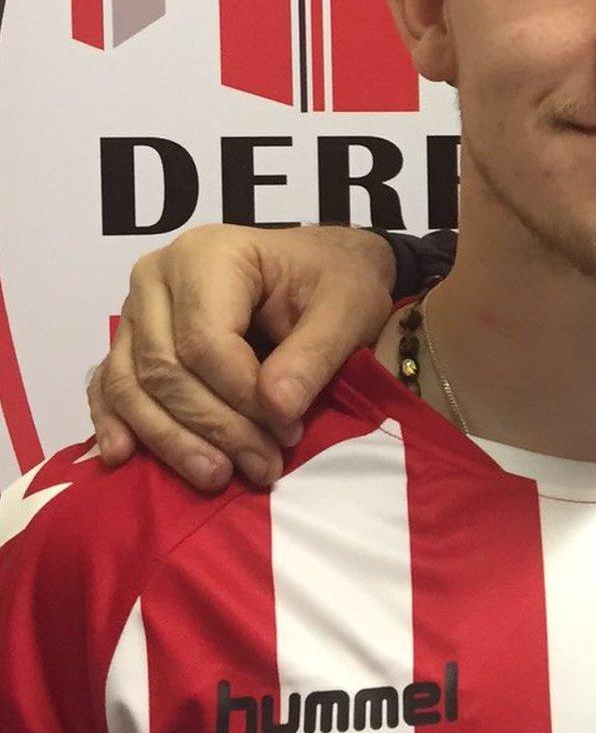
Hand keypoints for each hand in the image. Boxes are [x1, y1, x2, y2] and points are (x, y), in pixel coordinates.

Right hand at [85, 224, 396, 489]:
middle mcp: (157, 278)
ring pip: (132, 385)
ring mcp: (136, 311)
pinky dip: (116, 422)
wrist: (323, 271)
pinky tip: (125, 457)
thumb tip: (275, 408)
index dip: (243, 397)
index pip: (206, 342)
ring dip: (171, 440)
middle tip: (263, 467)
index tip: (288, 433)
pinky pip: (110, 386)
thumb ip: (314, 355)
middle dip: (214, 427)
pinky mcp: (132, 342)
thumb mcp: (347, 308)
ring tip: (217, 477)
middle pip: (165, 368)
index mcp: (208, 256)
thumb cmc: (335, 282)